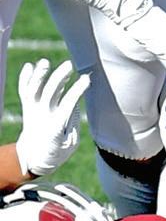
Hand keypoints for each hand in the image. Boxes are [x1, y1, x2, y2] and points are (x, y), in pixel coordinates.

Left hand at [14, 59, 89, 176]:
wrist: (32, 159)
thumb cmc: (57, 152)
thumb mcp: (70, 143)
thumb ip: (72, 123)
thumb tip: (74, 104)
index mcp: (55, 127)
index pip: (67, 104)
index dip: (77, 91)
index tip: (86, 79)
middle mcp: (42, 117)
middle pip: (50, 93)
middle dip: (59, 78)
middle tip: (69, 65)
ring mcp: (33, 111)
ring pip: (34, 91)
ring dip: (39, 76)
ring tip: (45, 62)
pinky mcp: (28, 109)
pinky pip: (24, 92)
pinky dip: (25, 79)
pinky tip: (30, 66)